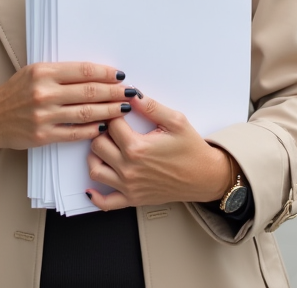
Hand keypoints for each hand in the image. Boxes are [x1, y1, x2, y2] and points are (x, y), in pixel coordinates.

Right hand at [0, 62, 132, 158]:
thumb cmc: (16, 92)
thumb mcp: (35, 72)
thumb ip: (62, 73)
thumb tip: (97, 74)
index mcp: (43, 72)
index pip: (83, 71)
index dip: (106, 73)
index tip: (120, 75)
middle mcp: (44, 93)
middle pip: (89, 92)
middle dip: (114, 92)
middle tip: (130, 92)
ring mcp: (44, 116)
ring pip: (86, 113)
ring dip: (109, 110)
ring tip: (123, 108)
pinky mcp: (44, 135)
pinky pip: (75, 132)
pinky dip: (92, 130)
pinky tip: (105, 126)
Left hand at [84, 94, 233, 209]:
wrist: (205, 177)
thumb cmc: (192, 151)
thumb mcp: (176, 121)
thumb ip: (151, 106)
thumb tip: (131, 94)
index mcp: (137, 147)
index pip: (111, 124)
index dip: (113, 112)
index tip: (118, 109)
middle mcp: (129, 168)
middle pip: (97, 145)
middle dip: (102, 132)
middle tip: (111, 126)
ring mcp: (129, 186)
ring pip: (95, 170)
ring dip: (95, 156)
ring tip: (105, 147)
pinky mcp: (132, 199)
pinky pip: (106, 203)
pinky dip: (95, 196)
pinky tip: (91, 187)